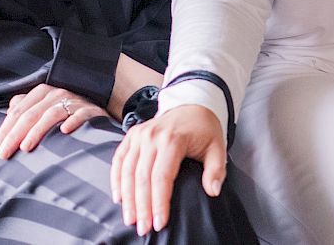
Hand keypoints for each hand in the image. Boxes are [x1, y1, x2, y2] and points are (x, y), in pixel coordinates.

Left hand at [0, 83, 106, 159]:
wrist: (98, 114)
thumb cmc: (66, 114)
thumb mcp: (44, 108)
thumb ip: (26, 107)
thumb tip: (10, 109)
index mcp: (42, 93)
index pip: (18, 111)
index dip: (4, 130)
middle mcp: (57, 94)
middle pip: (30, 114)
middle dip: (14, 135)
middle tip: (3, 154)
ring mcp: (74, 101)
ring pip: (50, 114)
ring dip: (37, 131)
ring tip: (25, 147)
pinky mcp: (90, 110)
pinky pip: (80, 115)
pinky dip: (72, 121)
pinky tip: (64, 131)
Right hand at [110, 105, 225, 234]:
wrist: (192, 105)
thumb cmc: (203, 129)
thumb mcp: (217, 146)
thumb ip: (216, 170)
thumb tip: (212, 191)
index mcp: (173, 139)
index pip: (162, 177)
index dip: (159, 202)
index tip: (160, 223)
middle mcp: (152, 135)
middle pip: (142, 177)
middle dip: (142, 207)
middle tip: (143, 228)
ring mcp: (139, 134)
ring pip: (127, 171)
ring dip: (127, 198)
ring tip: (131, 219)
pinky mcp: (132, 135)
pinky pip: (119, 159)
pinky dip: (116, 179)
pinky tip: (119, 198)